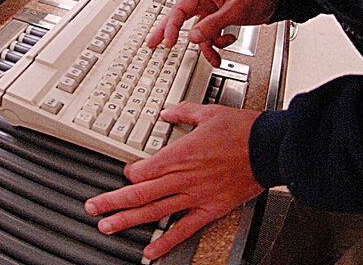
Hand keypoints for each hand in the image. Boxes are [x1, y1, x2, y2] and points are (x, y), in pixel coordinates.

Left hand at [85, 102, 264, 260]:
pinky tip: (150, 252)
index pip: (143, 169)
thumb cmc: (243, 131)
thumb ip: (182, 113)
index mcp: (181, 154)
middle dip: (113, 201)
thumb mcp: (208, 112)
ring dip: (128, 220)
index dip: (129, 172)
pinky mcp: (210, 209)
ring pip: (155, 212)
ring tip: (108, 227)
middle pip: (140, 192)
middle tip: (93, 207)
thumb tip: (166, 114)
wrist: (269, 149)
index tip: (124, 173)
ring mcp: (196, 196)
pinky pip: (184, 229)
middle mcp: (184, 178)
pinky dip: (166, 241)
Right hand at [147, 0, 279, 65]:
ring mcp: (212, 10)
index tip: (168, 42)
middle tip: (153, 43)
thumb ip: (212, 24)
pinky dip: (217, 43)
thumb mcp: (235, 11)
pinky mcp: (219, 18)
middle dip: (170, 32)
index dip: (171, 26)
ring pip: (198, 31)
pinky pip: (210, 34)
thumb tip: (192, 37)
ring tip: (214, 56)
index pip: (180, 9)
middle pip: (181, 18)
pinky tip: (227, 42)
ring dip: (206, 45)